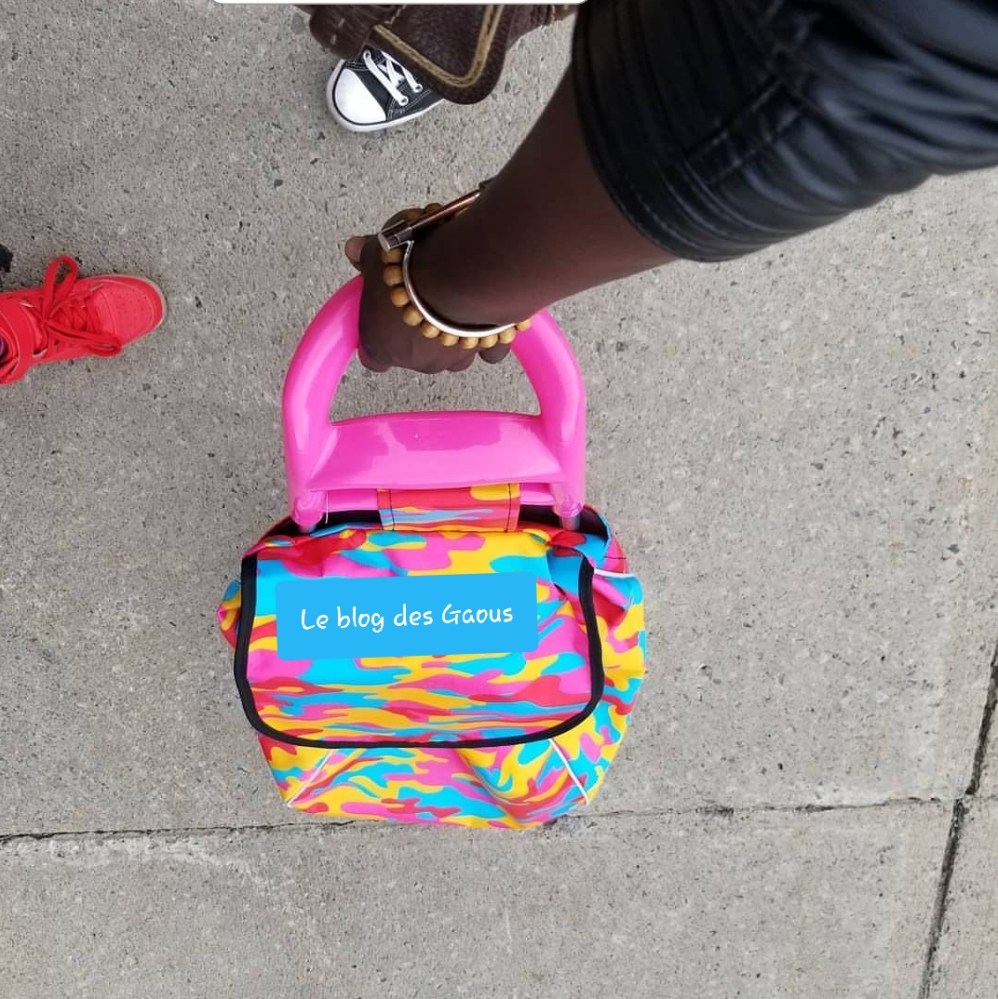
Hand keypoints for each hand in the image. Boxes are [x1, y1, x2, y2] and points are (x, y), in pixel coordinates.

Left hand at [345, 233, 511, 373]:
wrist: (463, 271)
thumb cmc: (415, 270)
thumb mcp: (379, 251)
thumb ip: (366, 255)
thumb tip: (355, 249)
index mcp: (383, 346)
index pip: (374, 359)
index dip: (379, 341)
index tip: (384, 324)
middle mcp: (419, 361)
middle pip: (416, 356)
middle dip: (420, 332)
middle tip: (424, 301)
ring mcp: (454, 358)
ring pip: (452, 354)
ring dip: (453, 334)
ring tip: (458, 303)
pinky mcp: (487, 348)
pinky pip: (489, 348)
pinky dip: (489, 333)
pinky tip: (490, 313)